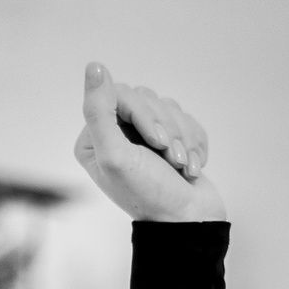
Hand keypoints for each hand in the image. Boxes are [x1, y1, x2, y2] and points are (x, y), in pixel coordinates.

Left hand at [73, 64, 225, 222]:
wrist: (189, 222)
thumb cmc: (150, 195)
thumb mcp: (115, 155)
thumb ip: (98, 110)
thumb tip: (94, 66)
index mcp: (94, 138)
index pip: (119, 94)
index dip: (144, 113)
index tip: (157, 143)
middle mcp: (116, 134)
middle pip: (146, 98)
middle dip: (166, 129)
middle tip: (171, 159)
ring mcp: (144, 137)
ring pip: (169, 107)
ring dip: (182, 138)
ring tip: (181, 168)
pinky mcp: (171, 140)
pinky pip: (187, 119)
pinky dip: (194, 143)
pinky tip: (191, 169)